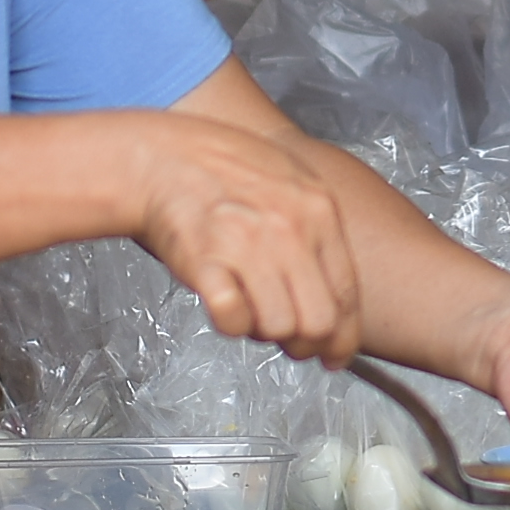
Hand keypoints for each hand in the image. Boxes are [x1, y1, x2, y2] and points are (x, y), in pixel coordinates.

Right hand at [132, 117, 365, 361]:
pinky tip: (227, 304)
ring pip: (278, 327)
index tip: (334, 353)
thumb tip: (333, 287)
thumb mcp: (292, 179)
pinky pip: (233, 320)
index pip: (347, 293)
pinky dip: (232, 324)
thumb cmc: (222, 167)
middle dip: (306, 343)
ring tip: (250, 308)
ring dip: (264, 330)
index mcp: (318, 210)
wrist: (162, 157)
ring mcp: (248, 246)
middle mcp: (289, 230)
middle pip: (319, 321)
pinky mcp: (206, 263)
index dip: (343, 336)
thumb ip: (318, 227)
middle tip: (290, 343)